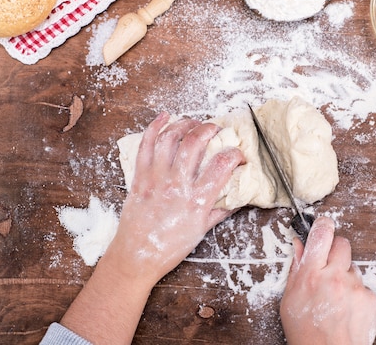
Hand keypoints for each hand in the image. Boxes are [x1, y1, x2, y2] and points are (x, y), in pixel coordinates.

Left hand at [106, 112, 243, 286]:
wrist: (136, 258)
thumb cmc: (170, 248)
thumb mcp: (202, 230)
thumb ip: (220, 210)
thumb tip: (237, 197)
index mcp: (197, 200)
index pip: (223, 165)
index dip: (236, 154)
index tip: (239, 156)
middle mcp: (177, 186)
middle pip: (194, 143)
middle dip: (209, 129)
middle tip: (216, 130)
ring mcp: (155, 180)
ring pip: (170, 138)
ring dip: (184, 124)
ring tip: (194, 122)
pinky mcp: (139, 178)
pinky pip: (146, 146)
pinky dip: (155, 127)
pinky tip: (165, 118)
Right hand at [280, 217, 375, 344]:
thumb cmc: (306, 332)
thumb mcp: (290, 300)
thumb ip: (296, 269)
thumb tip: (300, 245)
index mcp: (311, 275)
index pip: (321, 235)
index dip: (323, 225)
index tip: (322, 224)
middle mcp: (335, 277)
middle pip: (342, 243)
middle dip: (335, 250)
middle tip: (328, 265)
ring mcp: (355, 287)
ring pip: (353, 266)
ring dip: (345, 275)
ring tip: (335, 296)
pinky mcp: (370, 298)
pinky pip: (363, 285)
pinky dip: (356, 293)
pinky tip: (346, 307)